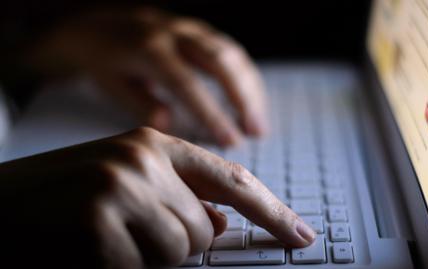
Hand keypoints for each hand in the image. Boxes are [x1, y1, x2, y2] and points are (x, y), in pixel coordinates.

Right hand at [0, 127, 314, 267]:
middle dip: (175, 242)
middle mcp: (141, 158)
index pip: (230, 178)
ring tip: (103, 236)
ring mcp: (120, 189)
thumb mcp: (124, 182)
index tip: (300, 234)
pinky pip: (143, 268)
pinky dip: (122, 267)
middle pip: (204, 228)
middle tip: (123, 229)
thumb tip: (220, 222)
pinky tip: (87, 249)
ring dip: (147, 256)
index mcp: (151, 143)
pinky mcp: (99, 225)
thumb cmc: (62, 197)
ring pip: (180, 251)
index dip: (271, 210)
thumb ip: (177, 196)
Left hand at [27, 6, 267, 145]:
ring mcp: (190, 29)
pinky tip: (251, 101)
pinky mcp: (199, 31)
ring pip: (231, 54)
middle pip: (220, 62)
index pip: (188, 85)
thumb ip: (140, 104)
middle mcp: (175, 34)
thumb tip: (168, 125)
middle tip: (255, 132)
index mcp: (149, 50)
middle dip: (243, 99)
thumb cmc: (105, 62)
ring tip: (258, 124)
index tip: (230, 141)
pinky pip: (230, 50)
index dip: (212, 114)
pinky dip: (245, 77)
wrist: (100, 25)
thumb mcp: (111, 85)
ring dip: (250, 89)